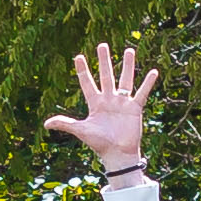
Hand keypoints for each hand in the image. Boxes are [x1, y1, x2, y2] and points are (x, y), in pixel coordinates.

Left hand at [43, 41, 153, 174]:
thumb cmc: (99, 144)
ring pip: (125, 80)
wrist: (117, 155)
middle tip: (102, 45)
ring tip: (129, 50)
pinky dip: (148, 83)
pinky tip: (154, 71)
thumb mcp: (81, 131)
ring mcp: (122, 103)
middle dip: (104, 61)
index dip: (83, 71)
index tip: (78, 57)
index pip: (87, 83)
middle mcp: (109, 100)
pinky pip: (142, 93)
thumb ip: (65, 124)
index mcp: (95, 103)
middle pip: (106, 76)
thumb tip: (46, 124)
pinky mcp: (135, 108)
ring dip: (127, 65)